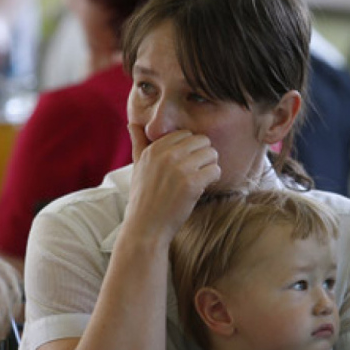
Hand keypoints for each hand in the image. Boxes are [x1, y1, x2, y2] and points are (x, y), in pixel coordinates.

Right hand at [125, 124, 219, 240]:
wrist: (146, 227)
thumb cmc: (143, 198)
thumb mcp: (137, 167)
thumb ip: (138, 143)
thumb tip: (133, 123)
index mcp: (154, 148)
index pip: (185, 134)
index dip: (190, 149)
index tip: (186, 164)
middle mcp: (166, 154)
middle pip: (202, 141)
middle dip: (203, 155)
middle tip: (197, 171)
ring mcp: (179, 168)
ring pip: (211, 153)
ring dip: (210, 166)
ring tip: (201, 179)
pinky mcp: (192, 183)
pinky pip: (215, 170)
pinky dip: (214, 179)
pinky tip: (203, 187)